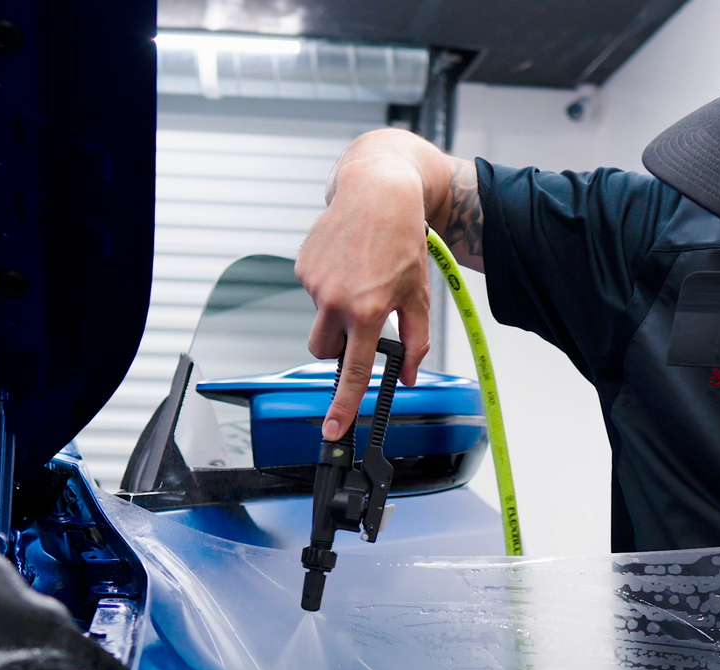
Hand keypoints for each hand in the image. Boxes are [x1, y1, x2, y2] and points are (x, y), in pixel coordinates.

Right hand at [296, 153, 432, 441]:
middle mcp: (335, 300)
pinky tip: (348, 263)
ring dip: (336, 312)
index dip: (342, 405)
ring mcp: (314, 283)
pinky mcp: (302, 266)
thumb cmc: (402, 238)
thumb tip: (409, 374)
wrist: (378, 190)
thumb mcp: (417, 293)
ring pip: (320, 319)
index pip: (352, 370)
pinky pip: (313, 292)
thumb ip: (415, 339)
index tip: (332, 429)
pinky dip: (329, 285)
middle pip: (324, 351)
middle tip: (360, 325)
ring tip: (360, 279)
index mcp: (366, 310)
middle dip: (338, 349)